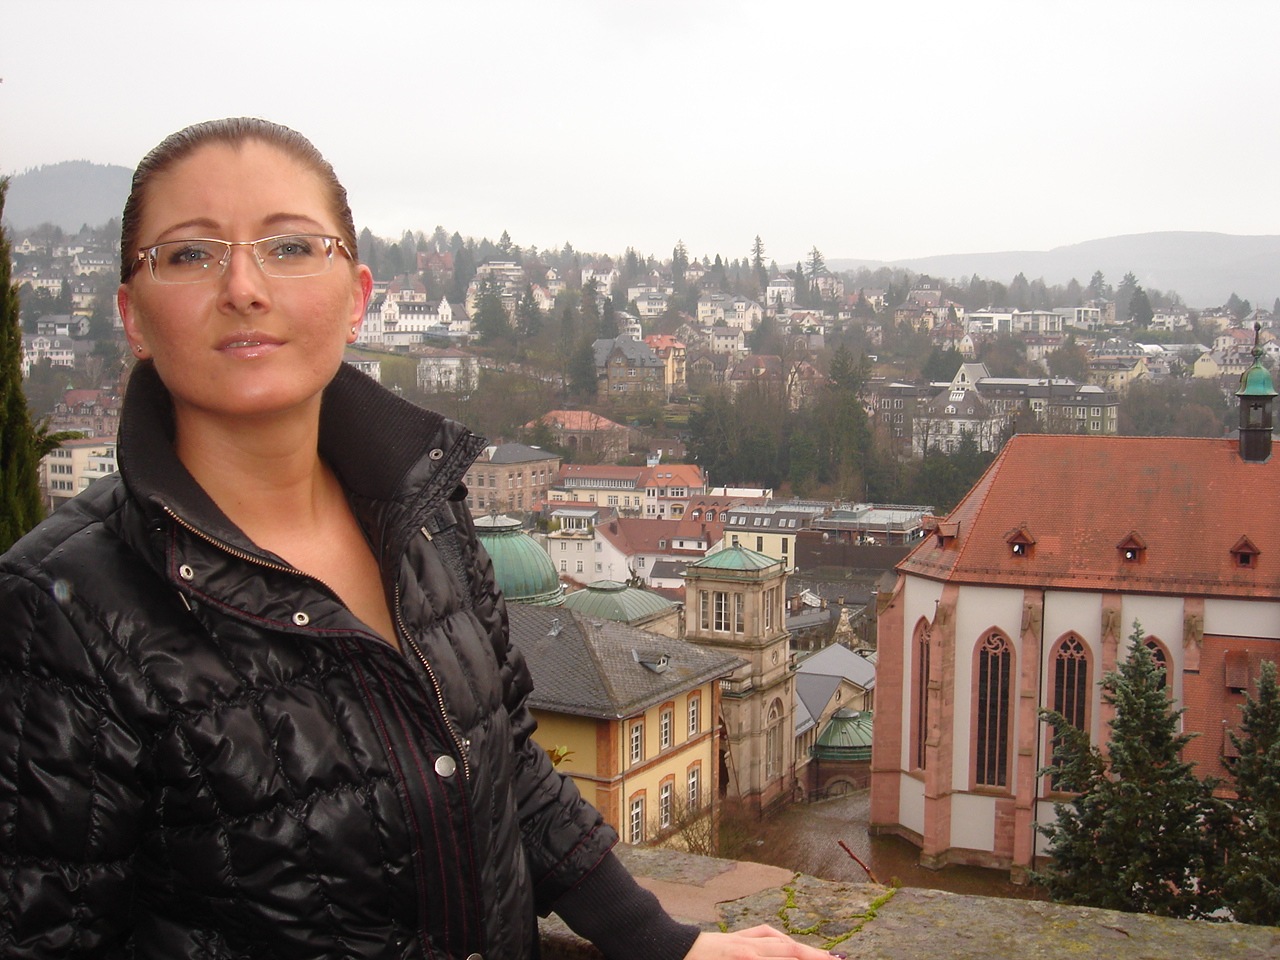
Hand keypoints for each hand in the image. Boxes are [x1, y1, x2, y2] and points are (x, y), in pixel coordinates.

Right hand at [684, 923, 841, 958]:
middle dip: (812, 956)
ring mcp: (742, 950)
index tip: (834, 958)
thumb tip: (789, 945)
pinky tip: (776, 959)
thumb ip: (763, 942)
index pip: (790, 946)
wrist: (681, 948)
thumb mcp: (741, 943)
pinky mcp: (731, 954)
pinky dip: (765, 958)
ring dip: (794, 956)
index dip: (813, 953)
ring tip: (818, 959)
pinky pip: (752, 958)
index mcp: (756, 940)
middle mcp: (752, 944)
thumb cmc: (713, 951)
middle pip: (788, 949)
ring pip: (773, 954)